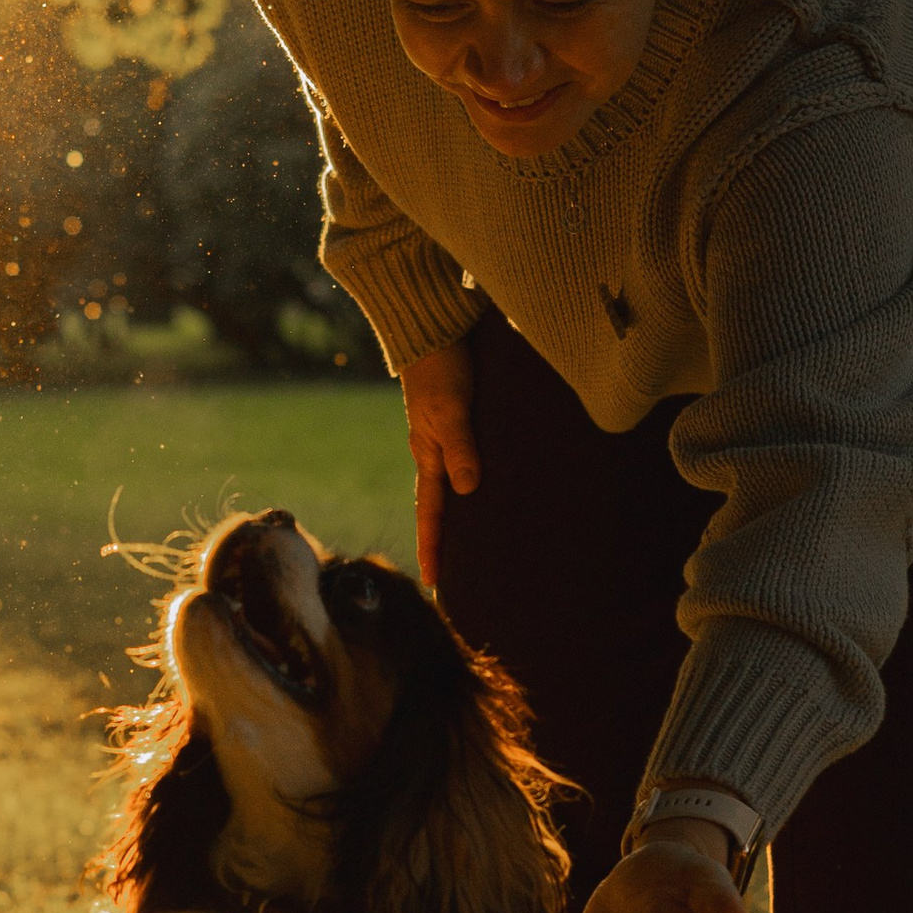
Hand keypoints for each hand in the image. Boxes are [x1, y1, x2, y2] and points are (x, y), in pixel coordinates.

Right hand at [400, 337, 479, 586]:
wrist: (430, 329)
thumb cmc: (441, 367)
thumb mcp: (451, 408)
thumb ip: (461, 447)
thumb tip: (468, 490)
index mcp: (429, 455)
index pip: (431, 513)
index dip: (433, 547)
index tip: (434, 583)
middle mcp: (434, 452)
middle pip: (438, 506)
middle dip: (442, 541)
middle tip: (449, 577)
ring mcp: (442, 436)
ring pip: (449, 486)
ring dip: (457, 516)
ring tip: (471, 544)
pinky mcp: (455, 421)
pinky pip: (462, 462)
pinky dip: (468, 484)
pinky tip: (483, 491)